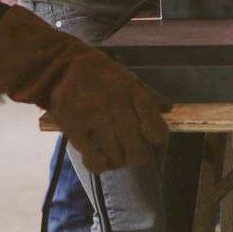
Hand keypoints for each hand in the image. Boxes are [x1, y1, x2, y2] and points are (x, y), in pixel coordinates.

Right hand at [47, 55, 171, 170]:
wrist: (62, 67)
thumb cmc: (101, 75)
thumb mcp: (128, 78)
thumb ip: (149, 94)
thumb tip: (169, 109)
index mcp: (131, 91)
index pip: (152, 120)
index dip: (157, 135)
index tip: (155, 140)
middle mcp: (115, 104)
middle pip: (136, 145)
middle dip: (138, 156)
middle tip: (135, 157)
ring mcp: (94, 116)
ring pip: (115, 154)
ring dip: (119, 162)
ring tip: (117, 160)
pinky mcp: (74, 126)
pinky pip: (91, 155)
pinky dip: (99, 165)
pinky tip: (100, 164)